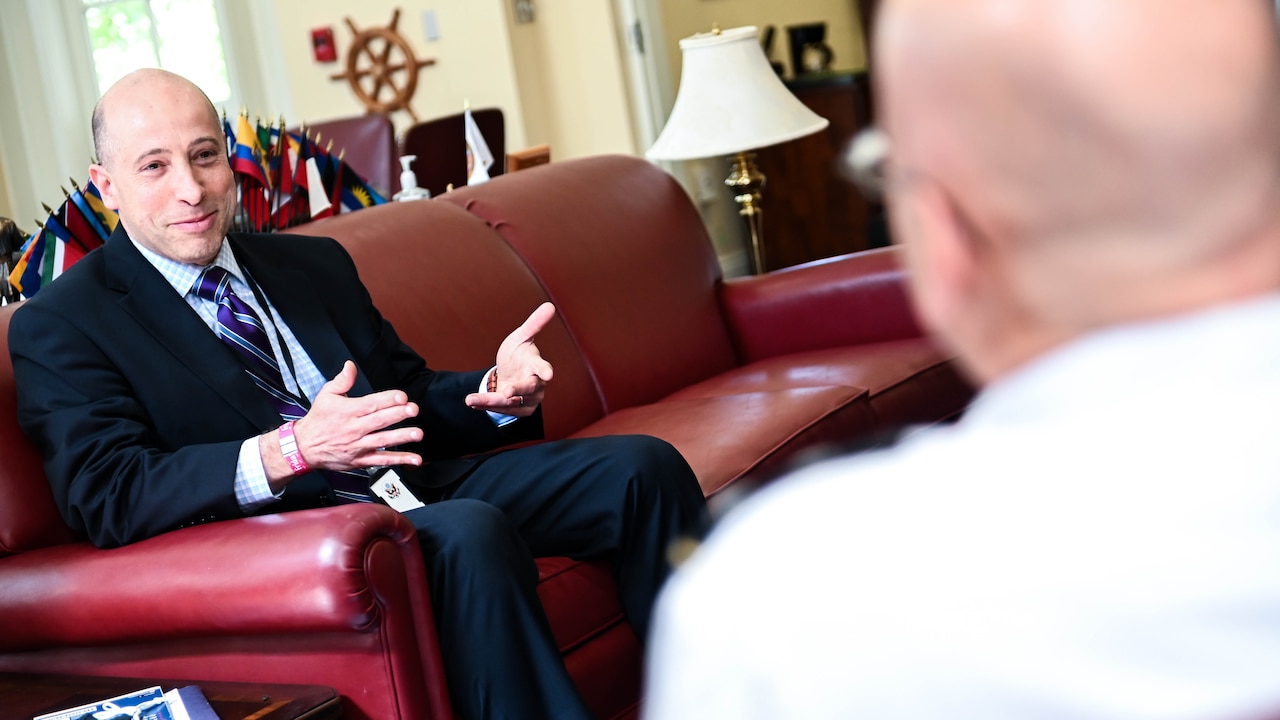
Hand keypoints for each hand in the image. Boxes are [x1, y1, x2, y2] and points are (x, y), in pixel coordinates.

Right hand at [265, 361, 423, 489]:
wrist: (304, 447)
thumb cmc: (318, 420)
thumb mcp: (326, 395)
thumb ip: (342, 380)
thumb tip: (350, 365)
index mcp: (347, 411)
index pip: (370, 404)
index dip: (387, 399)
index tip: (402, 396)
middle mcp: (354, 428)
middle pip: (379, 421)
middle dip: (398, 415)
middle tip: (413, 409)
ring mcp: (358, 446)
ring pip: (382, 441)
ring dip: (401, 437)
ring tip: (417, 433)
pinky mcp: (361, 460)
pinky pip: (381, 460)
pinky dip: (398, 460)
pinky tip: (414, 458)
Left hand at [465, 302, 555, 417]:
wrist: (510, 375)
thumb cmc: (518, 354)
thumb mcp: (521, 337)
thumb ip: (534, 324)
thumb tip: (550, 305)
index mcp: (537, 365)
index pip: (543, 367)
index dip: (545, 370)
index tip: (549, 374)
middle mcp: (537, 384)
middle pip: (528, 388)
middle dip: (516, 390)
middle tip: (505, 392)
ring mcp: (530, 399)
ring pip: (511, 402)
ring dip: (491, 401)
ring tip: (471, 400)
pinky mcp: (521, 411)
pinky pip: (503, 411)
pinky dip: (487, 406)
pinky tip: (472, 402)